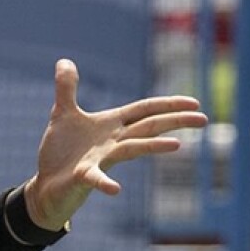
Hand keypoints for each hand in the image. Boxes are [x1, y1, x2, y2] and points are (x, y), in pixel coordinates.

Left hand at [24, 59, 207, 230]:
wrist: (46, 183)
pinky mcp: (83, 176)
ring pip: (131, 150)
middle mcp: (112, 142)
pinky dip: (105, 183)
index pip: (144, 111)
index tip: (194, 102)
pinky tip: (115, 189)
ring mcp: (100, 160)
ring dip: (152, 147)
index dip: (167, 105)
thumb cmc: (61, 150)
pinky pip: (95, 178)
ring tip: (177, 145)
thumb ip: (66, 88)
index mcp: (110, 125)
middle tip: (203, 119)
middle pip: (147, 127)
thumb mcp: (62, 113)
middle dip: (174, 121)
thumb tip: (64, 60)